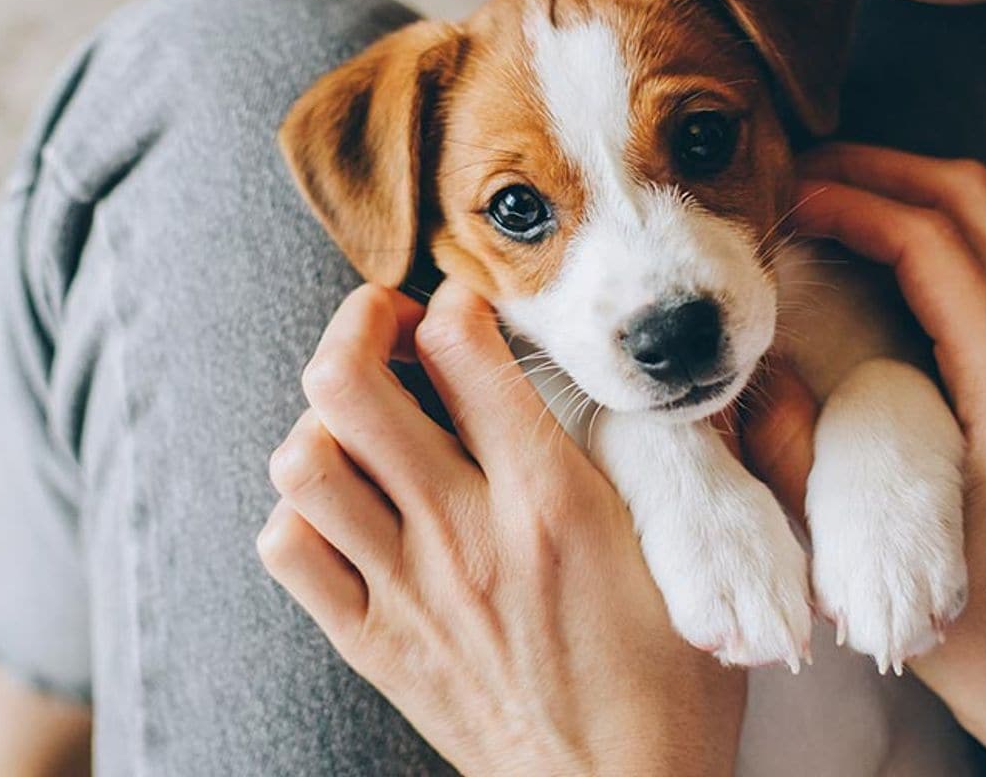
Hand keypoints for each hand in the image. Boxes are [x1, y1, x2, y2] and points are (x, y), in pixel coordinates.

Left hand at [257, 280, 744, 775]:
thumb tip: (687, 386)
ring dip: (326, 422)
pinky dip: (303, 512)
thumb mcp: (696, 561)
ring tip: (367, 423)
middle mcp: (464, 533)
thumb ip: (691, 462)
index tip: (470, 307)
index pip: (462, 346)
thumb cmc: (670, 686)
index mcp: (551, 500)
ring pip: (304, 460)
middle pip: (347, 382)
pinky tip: (350, 508)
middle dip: (360, 323)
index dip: (456, 298)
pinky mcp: (373, 642)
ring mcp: (407, 590)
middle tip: (394, 329)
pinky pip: (289, 549)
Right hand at [781, 144, 985, 774]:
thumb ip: (798, 454)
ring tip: (818, 202)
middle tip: (792, 174)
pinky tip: (861, 262)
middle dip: (879, 168)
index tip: (778, 197)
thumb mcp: (870, 551)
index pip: (934, 238)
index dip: (849, 199)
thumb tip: (745, 367)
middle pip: (973, 199)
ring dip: (903, 196)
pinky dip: (926, 240)